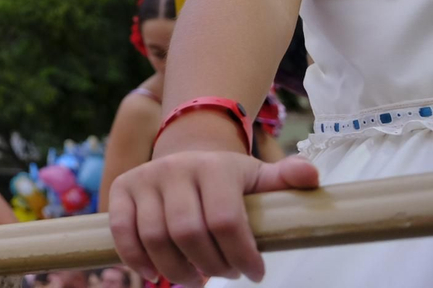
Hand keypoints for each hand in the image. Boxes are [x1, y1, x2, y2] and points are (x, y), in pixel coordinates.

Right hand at [109, 150, 317, 284]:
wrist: (187, 157)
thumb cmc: (230, 180)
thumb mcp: (259, 176)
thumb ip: (286, 178)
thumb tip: (311, 177)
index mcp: (214, 167)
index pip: (224, 220)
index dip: (241, 255)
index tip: (255, 273)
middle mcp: (175, 168)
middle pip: (188, 233)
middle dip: (211, 265)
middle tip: (226, 274)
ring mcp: (144, 178)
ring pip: (154, 237)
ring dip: (177, 270)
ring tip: (196, 279)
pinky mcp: (121, 189)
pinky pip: (122, 231)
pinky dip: (136, 259)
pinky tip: (155, 275)